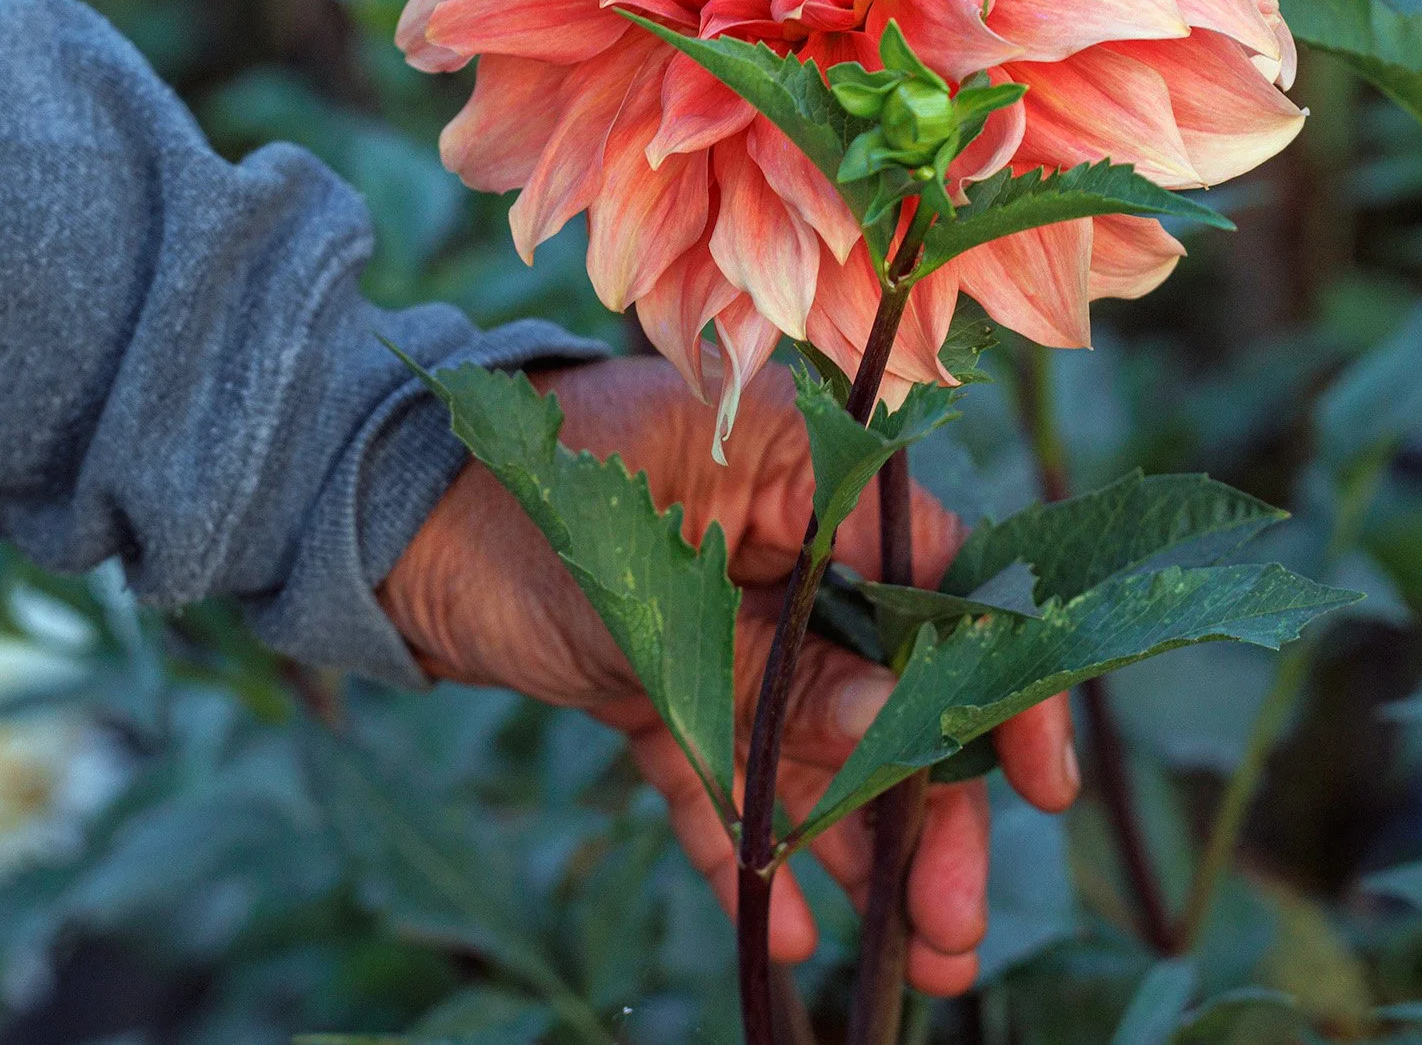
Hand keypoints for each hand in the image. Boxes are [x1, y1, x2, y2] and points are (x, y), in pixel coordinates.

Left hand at [379, 355, 1079, 995]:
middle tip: (958, 923)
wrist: (379, 512)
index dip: (997, 681)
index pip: (940, 571)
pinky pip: (725, 761)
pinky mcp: (660, 672)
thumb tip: (894, 740)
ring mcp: (719, 609)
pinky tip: (793, 929)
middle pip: (887, 680)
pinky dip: (750, 838)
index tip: (1042, 782)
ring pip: (814, 737)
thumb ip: (769, 671)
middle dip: (926, 807)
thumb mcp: (652, 593)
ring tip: (915, 957)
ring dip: (859, 844)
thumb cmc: (519, 497)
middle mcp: (778, 537)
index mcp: (801, 464)